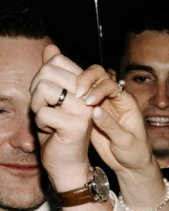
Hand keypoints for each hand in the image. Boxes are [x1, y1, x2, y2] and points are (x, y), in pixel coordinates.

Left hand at [29, 46, 98, 190]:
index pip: (57, 60)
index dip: (44, 76)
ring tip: (49, 119)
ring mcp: (86, 109)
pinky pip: (43, 112)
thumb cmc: (58, 130)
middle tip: (48, 109)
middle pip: (47, 71)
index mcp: (85, 85)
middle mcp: (89, 94)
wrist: (67, 162)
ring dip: (37, 106)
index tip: (51, 96)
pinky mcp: (77, 124)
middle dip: (37, 92)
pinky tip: (53, 132)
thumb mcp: (52, 97)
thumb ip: (53, 72)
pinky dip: (41, 124)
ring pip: (44, 89)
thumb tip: (51, 47)